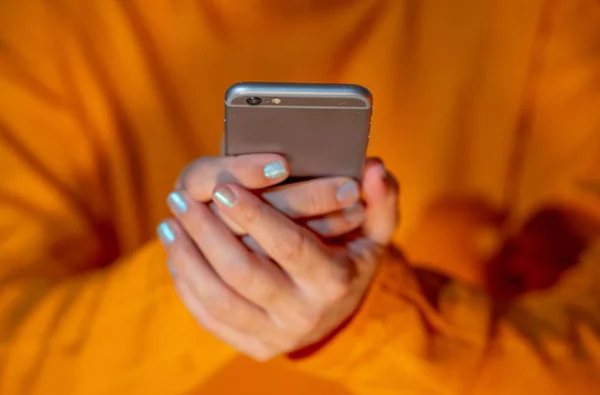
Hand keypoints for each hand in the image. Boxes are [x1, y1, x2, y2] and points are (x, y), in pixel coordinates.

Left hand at [158, 157, 398, 359]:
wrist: (338, 316)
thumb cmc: (351, 261)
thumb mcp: (375, 233)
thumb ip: (380, 199)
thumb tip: (373, 168)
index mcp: (334, 280)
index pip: (290, 246)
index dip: (255, 215)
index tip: (224, 187)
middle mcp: (304, 314)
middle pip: (243, 272)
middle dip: (207, 232)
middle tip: (180, 198)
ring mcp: (275, 335)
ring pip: (218, 299)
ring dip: (187, 258)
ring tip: (169, 223)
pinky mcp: (251, 345)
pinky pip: (208, 318)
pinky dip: (186, 284)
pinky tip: (174, 254)